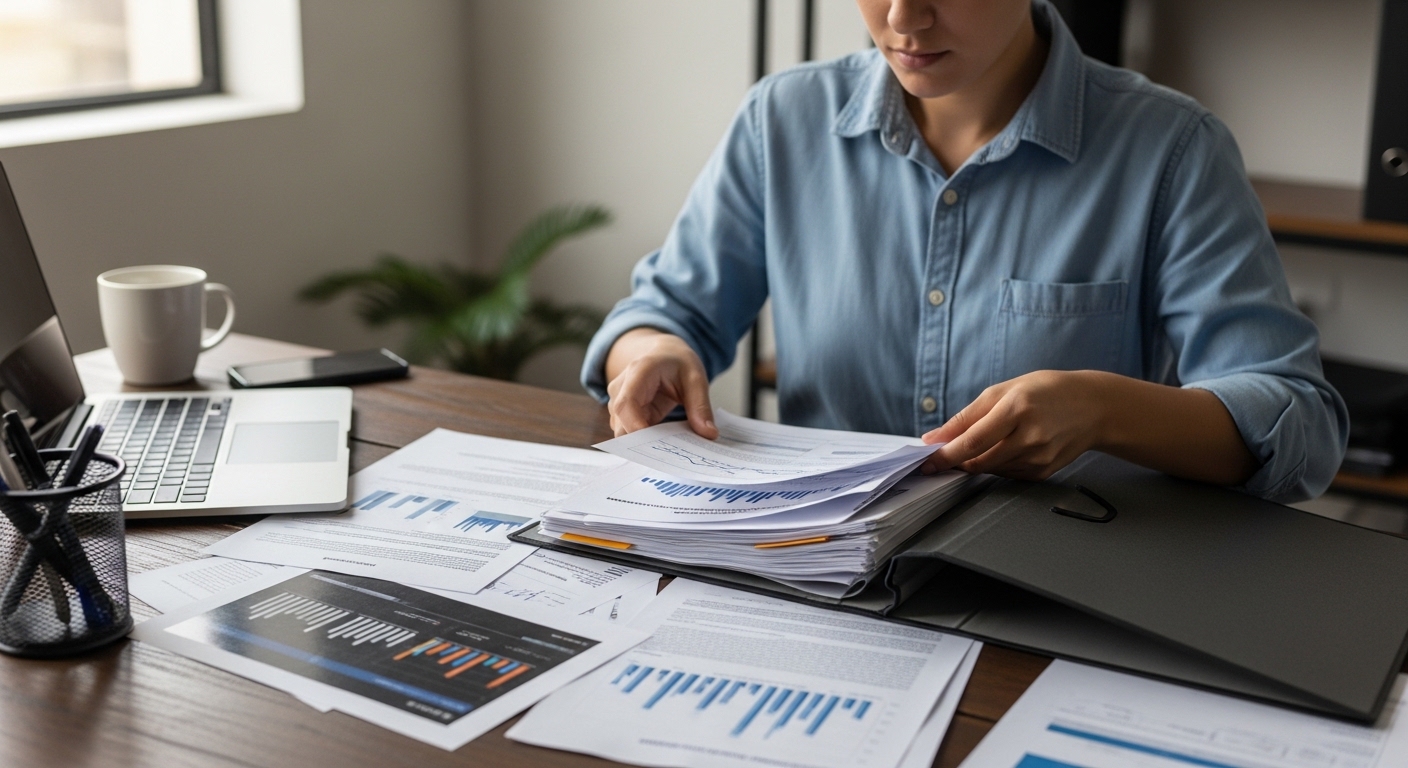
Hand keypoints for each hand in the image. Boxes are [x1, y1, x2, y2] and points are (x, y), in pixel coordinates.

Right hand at [604, 329, 718, 438]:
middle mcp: (621, 387)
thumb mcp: (696, 379)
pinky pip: (629, 433)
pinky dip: (645, 441)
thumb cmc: (677, 362)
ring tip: (670, 445)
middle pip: (620, 423)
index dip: (635, 426)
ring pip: (623, 431)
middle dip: (641, 442)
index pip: (626, 404)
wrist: (663, 354)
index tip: (654, 445)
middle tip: (671, 453)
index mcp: (639, 372)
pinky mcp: (623, 414)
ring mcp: (618, 401)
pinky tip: (663, 441)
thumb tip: (709, 434)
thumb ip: (700, 406)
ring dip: (644, 443)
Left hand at [920, 370, 1106, 480]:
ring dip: (976, 461)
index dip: (945, 455)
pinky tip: (1007, 447)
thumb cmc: (1045, 392)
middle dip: (955, 461)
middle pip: (978, 460)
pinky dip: (997, 464)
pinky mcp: (1043, 472)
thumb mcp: (1004, 391)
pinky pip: (1007, 474)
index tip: (926, 461)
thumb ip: (967, 416)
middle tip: (941, 457)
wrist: (1094, 407)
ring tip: (986, 441)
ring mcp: (1039, 458)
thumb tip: (935, 438)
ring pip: (990, 469)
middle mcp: (1029, 437)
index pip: (972, 441)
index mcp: (1017, 409)